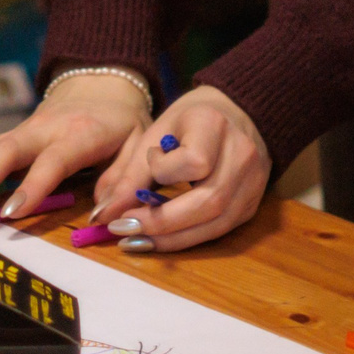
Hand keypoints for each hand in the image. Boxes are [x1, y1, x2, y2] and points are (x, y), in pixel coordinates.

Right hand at [0, 69, 150, 216]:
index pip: (53, 161)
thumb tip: (103, 216)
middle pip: (6, 150)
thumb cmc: (123, 122)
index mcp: (81, 133)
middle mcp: (45, 129)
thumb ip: (123, 180)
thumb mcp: (138, 146)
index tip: (10, 213)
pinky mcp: (14, 134)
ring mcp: (25, 129)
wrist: (102, 83)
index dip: (32, 186)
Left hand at [88, 86, 268, 252]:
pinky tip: (160, 239)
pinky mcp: (252, 205)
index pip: (194, 161)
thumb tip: (101, 216)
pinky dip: (186, 238)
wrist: (236, 114)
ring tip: (136, 240)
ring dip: (171, 239)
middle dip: (162, 222)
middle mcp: (242, 154)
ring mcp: (252, 183)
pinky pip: (219, 230)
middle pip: (208, 201)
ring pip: (215, 224)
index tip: (149, 164)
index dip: (164, 171)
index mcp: (214, 124)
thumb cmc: (189, 122)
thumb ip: (129, 174)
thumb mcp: (156, 132)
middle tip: (122, 229)